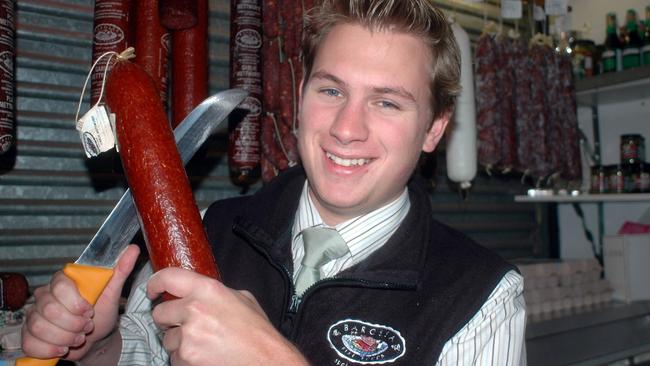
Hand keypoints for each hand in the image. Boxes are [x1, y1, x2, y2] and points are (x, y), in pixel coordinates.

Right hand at [21, 244, 139, 359]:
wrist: (95, 338)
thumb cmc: (101, 312)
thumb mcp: (112, 293)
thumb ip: (120, 270)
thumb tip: (132, 249)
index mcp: (63, 281)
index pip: (60, 286)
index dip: (76, 303)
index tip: (90, 310)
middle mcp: (44, 296)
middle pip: (49, 310)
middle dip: (73, 323)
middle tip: (87, 326)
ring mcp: (34, 315)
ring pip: (39, 327)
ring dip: (64, 337)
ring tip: (78, 337)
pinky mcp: (28, 335)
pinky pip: (30, 343)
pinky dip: (49, 349)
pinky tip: (63, 348)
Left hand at [148, 267, 308, 365]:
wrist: (267, 360)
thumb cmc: (258, 332)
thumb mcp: (242, 299)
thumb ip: (217, 293)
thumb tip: (199, 292)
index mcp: (208, 289)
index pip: (168, 277)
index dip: (155, 283)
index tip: (152, 290)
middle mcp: (194, 308)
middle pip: (160, 312)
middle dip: (168, 320)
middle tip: (182, 325)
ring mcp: (189, 335)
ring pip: (166, 338)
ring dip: (179, 342)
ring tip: (202, 344)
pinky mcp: (186, 357)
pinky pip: (174, 357)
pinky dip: (185, 359)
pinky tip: (204, 356)